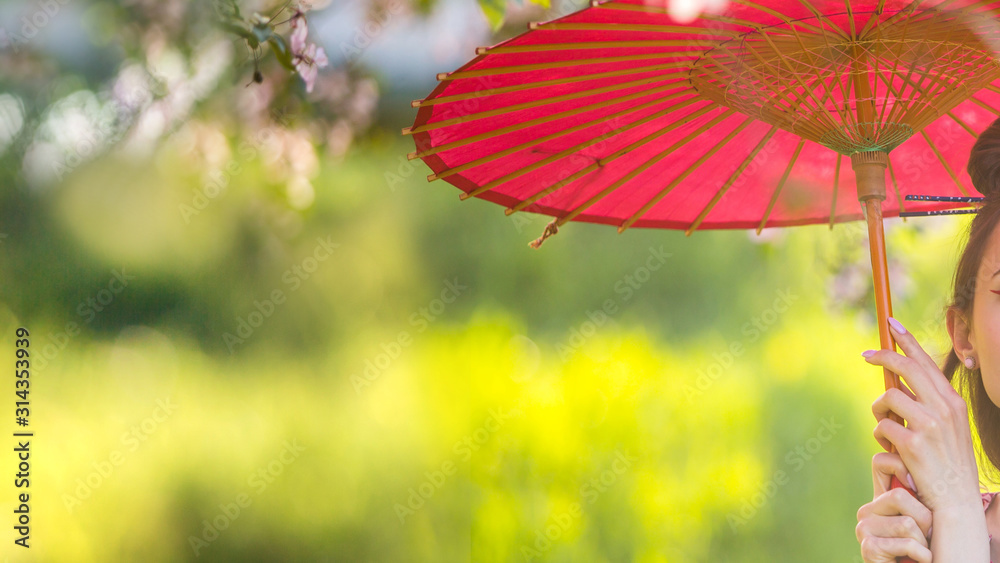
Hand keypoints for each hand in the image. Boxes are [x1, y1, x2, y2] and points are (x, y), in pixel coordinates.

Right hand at [856, 451, 932, 561]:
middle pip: (899, 496)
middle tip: (927, 535)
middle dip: (924, 519)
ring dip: (924, 542)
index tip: (918, 488)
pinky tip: (919, 560)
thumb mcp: (922, 515)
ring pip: (907, 523)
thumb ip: (916, 492)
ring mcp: (863, 529)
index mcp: (876, 499)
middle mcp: (865, 511)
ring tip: (922, 551)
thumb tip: (921, 455)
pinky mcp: (868, 548)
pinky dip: (922, 555)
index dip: (904, 468)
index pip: (882, 462)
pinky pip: (907, 543)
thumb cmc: (925, 547)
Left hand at [865, 317, 980, 513]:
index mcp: (953, 403)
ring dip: (880, 411)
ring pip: (888, 398)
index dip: (907, 341)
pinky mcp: (913, 444)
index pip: (927, 363)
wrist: (953, 503)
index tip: (891, 324)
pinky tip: (892, 450)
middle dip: (882, 357)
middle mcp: (944, 409)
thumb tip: (896, 384)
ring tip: (887, 430)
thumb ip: (926, 405)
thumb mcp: (945, 429)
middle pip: (905, 369)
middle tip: (865, 354)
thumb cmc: (944, 465)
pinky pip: (882, 426)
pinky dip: (881, 436)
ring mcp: (929, 426)